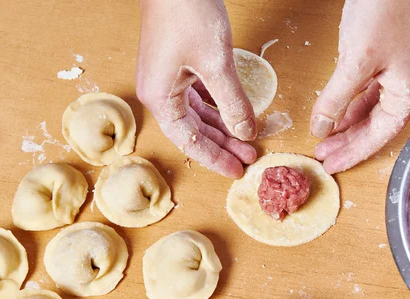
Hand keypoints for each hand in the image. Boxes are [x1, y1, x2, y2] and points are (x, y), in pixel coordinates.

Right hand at [136, 0, 256, 178]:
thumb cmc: (187, 13)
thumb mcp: (216, 63)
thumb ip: (232, 102)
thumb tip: (246, 133)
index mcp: (160, 98)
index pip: (190, 141)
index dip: (216, 158)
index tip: (237, 172)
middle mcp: (160, 93)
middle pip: (194, 131)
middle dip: (223, 145)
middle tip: (249, 160)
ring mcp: (168, 79)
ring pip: (198, 115)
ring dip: (223, 128)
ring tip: (247, 142)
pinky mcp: (179, 66)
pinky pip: (199, 98)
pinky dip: (218, 109)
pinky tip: (234, 118)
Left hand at [311, 0, 409, 173]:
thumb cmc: (383, 13)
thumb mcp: (355, 62)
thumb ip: (336, 99)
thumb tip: (321, 128)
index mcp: (409, 93)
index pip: (379, 135)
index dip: (354, 153)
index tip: (332, 165)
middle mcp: (407, 89)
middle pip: (375, 128)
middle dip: (348, 143)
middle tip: (324, 158)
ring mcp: (396, 77)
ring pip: (369, 113)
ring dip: (346, 127)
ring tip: (324, 142)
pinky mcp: (384, 65)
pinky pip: (365, 96)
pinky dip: (348, 108)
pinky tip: (333, 117)